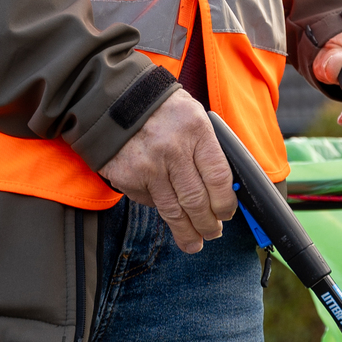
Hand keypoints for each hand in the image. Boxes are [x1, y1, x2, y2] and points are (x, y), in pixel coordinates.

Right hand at [100, 89, 236, 253]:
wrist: (114, 98)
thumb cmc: (161, 109)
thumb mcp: (193, 117)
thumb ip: (208, 149)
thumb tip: (223, 190)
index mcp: (196, 131)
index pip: (218, 178)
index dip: (225, 203)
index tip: (227, 214)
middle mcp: (172, 150)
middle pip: (197, 201)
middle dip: (208, 224)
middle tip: (213, 233)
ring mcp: (148, 166)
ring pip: (173, 211)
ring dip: (186, 232)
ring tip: (194, 243)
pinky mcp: (128, 177)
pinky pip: (149, 201)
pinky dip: (158, 207)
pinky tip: (164, 206)